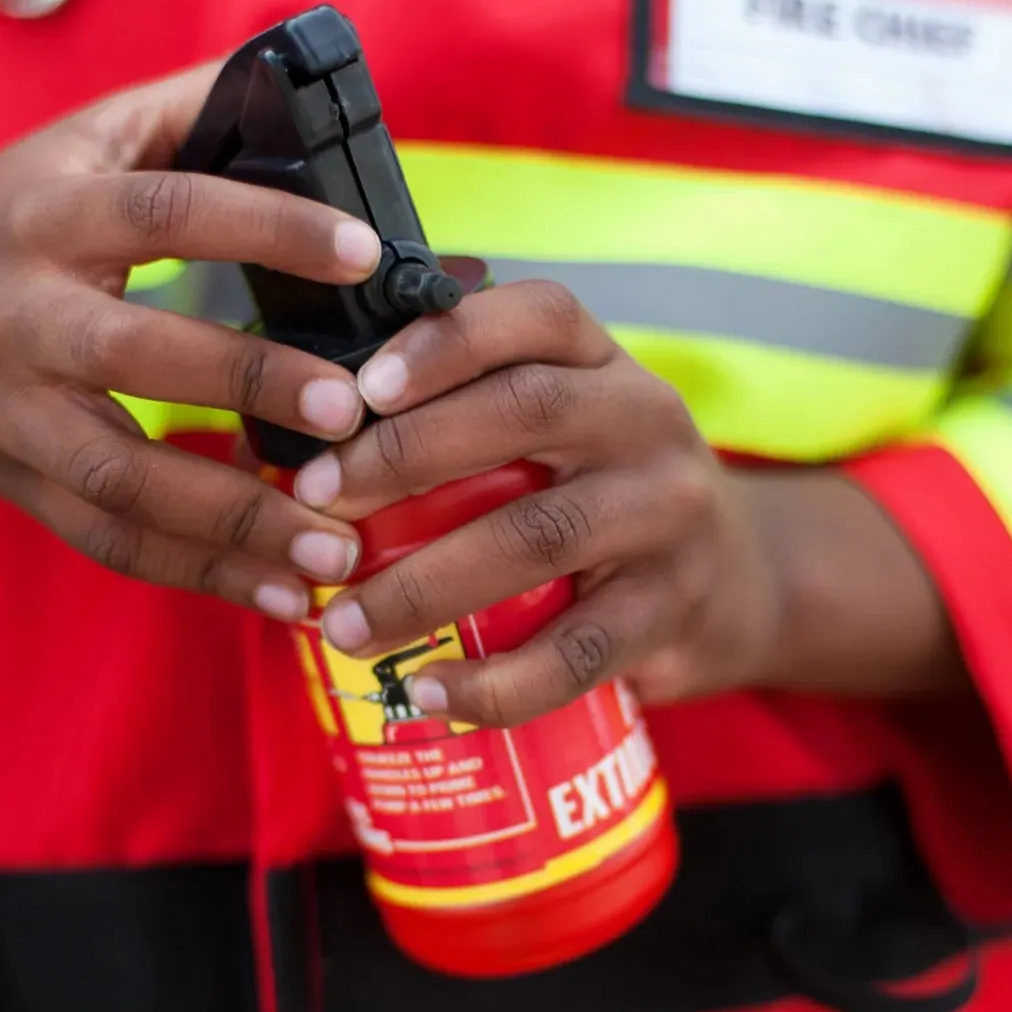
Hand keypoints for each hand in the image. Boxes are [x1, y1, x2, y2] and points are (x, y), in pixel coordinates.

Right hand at [0, 66, 378, 619]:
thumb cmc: (12, 218)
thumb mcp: (79, 144)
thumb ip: (184, 111)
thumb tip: (300, 68)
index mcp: (46, 216)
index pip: (163, 212)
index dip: (264, 226)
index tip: (364, 250)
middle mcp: (20, 319)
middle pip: (132, 354)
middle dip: (246, 382)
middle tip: (352, 413)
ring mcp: (14, 417)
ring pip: (121, 482)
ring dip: (233, 522)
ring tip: (338, 549)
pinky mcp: (22, 489)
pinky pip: (113, 546)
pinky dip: (200, 578)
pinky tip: (284, 596)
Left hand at [282, 279, 763, 722]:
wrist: (737, 583)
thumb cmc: (596, 495)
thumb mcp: (552, 432)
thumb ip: (452, 416)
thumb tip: (275, 443)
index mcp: (603, 364)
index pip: (536, 318)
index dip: (447, 341)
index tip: (362, 387)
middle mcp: (646, 421)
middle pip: (526, 414)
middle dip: (405, 456)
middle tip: (315, 506)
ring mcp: (667, 517)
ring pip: (537, 538)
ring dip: (425, 585)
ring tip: (344, 624)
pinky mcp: (672, 611)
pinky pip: (576, 652)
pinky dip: (495, 682)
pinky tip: (427, 693)